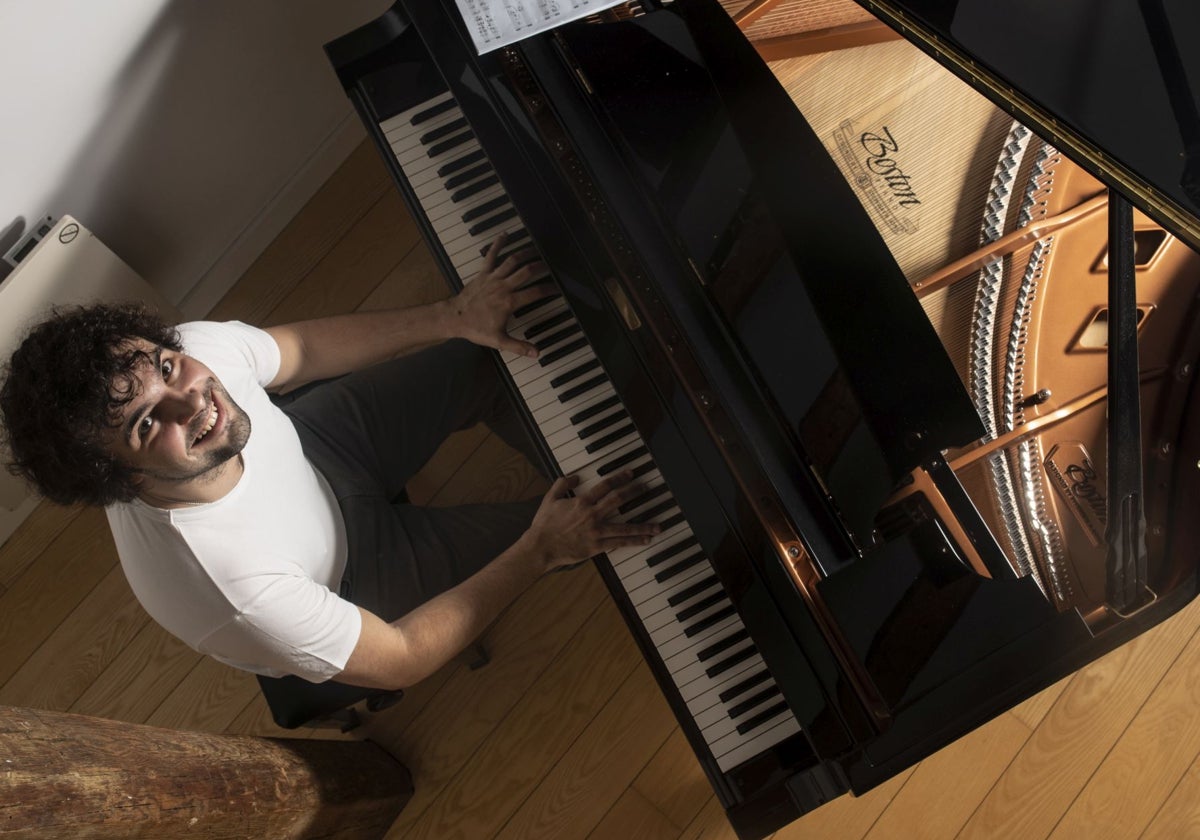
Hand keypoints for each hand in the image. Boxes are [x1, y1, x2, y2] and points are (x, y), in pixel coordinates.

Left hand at [451, 233, 551, 357]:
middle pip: (527, 271)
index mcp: (509, 302)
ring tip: (537, 250)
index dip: (549, 289)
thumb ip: (519, 346)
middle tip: (551, 265)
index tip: (558, 288)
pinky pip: (491, 255)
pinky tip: (506, 235)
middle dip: (541, 267)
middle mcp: (503, 287)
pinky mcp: (483, 273)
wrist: (454, 318)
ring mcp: (493, 278)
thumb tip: (537, 352)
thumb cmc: (476, 328)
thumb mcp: (499, 341)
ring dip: (526, 253)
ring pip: (512, 260)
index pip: (535, 292)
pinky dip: (498, 243)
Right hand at [520, 471, 661, 571]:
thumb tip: (575, 476)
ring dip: (642, 525)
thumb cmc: (544, 524)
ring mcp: (596, 531)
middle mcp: (591, 515)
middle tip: (646, 488)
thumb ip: (562, 484)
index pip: (605, 486)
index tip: (631, 474)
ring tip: (657, 525)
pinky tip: (645, 540)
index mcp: (581, 502)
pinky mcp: (596, 546)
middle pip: (618, 500)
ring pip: (624, 526)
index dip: (619, 477)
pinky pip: (618, 543)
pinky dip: (633, 542)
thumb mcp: (550, 498)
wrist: (541, 547)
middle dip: (634, 492)